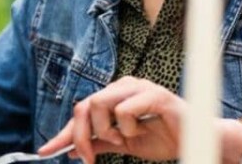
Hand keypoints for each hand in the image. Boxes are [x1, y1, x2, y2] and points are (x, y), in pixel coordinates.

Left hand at [39, 77, 184, 163]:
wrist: (194, 140)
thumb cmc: (163, 137)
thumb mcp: (124, 144)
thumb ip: (99, 142)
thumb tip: (69, 149)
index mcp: (116, 94)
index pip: (82, 109)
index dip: (64, 132)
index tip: (46, 151)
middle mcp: (124, 86)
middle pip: (85, 105)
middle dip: (81, 136)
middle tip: (89, 158)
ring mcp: (139, 87)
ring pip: (100, 103)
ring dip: (105, 130)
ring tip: (122, 141)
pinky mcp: (154, 94)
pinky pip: (123, 110)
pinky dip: (126, 127)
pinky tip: (139, 131)